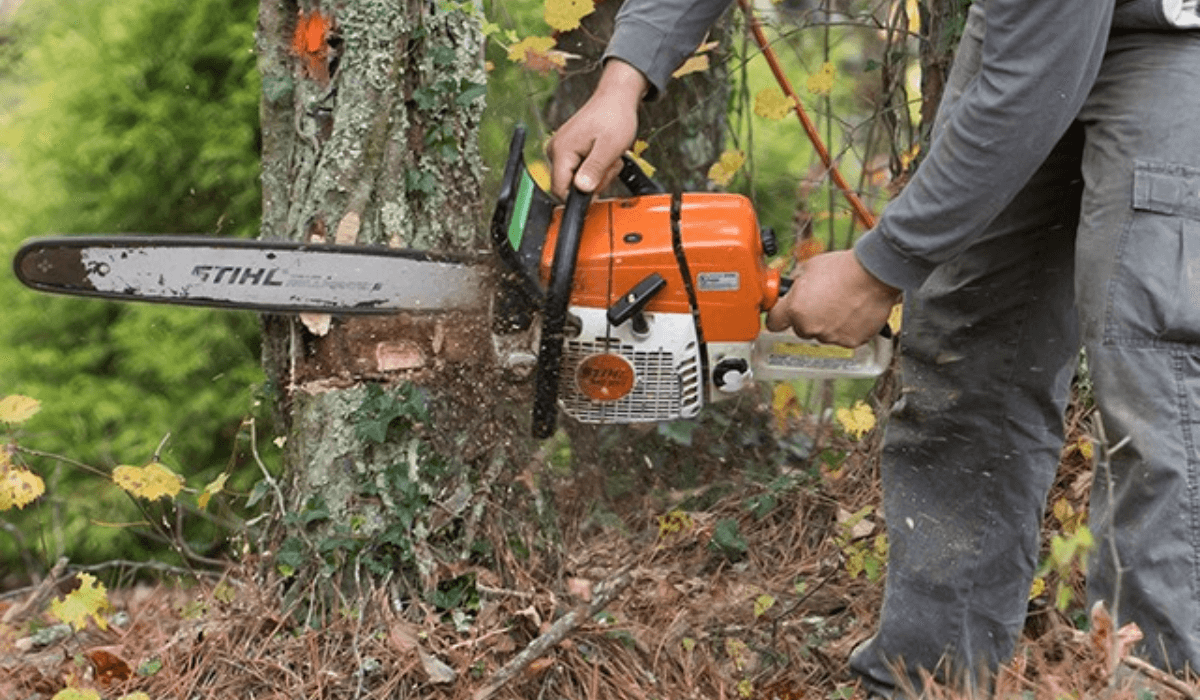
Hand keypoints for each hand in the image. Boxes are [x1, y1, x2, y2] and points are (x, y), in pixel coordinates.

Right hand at [547, 60, 648, 199]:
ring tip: (608, 157)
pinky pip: (579, 170)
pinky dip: (594, 167)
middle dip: (594, 182)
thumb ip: (594, 170)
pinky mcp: (568, 149)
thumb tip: (582, 189)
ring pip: (577, 180)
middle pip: (570, 187)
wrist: (616, 98)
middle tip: (609, 164)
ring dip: (597, 174)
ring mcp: (560, 149)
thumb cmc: (614, 116)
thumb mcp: (610, 147)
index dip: (580, 196)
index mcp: (562, 150)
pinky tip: (603, 154)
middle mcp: (555, 150)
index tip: (598, 186)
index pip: (560, 190)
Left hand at [765, 250, 900, 347]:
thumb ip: (797, 284)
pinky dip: (847, 328)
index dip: (778, 317)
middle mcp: (810, 326)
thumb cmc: (844, 268)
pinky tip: (853, 312)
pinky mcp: (850, 341)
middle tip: (822, 302)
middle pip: (801, 329)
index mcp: (795, 308)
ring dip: (829, 323)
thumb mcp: (809, 268)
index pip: (774, 323)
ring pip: (823, 334)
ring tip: (842, 304)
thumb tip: (793, 287)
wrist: (874, 273)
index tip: (782, 315)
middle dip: (808, 318)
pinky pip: (843, 338)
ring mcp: (831, 336)